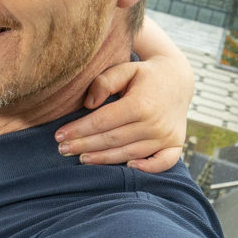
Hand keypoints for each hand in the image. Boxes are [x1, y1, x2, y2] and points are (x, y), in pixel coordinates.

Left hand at [58, 56, 190, 172]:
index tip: (59, 135)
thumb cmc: (144, 75)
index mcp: (141, 104)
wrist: (178, 79)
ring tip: (81, 158)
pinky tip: (128, 167)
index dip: (79, 130)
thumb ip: (105, 81)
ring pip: (130, 153)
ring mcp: (166, 136)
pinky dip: (147, 168)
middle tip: (62, 150)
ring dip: (104, 159)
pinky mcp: (175, 144)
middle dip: (84, 146)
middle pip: (112, 140)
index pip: (103, 121)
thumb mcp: (125, 69)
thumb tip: (88, 104)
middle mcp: (155, 123)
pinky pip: (163, 162)